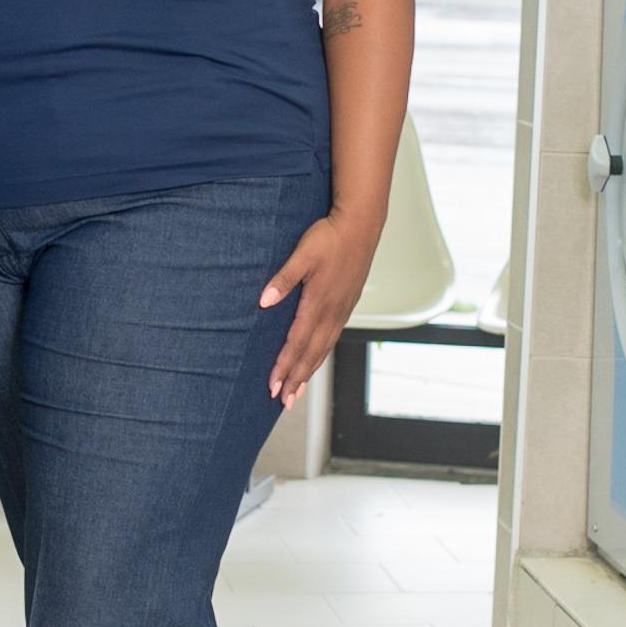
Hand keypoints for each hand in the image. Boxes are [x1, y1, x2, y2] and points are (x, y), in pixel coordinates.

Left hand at [257, 212, 382, 404]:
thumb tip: (264, 301)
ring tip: (297, 391)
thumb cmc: (331, 236)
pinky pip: (332, 338)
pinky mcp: (346, 304)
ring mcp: (341, 310)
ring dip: (309, 372)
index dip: (284, 367)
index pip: (297, 343)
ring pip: (323, 349)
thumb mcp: (303, 253)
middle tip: (283, 402)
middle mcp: (332, 312)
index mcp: (319, 302)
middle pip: (311, 354)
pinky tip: (316, 359)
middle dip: (296, 379)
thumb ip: (284, 278)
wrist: (361, 225)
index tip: (273, 386)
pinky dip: (321, 355)